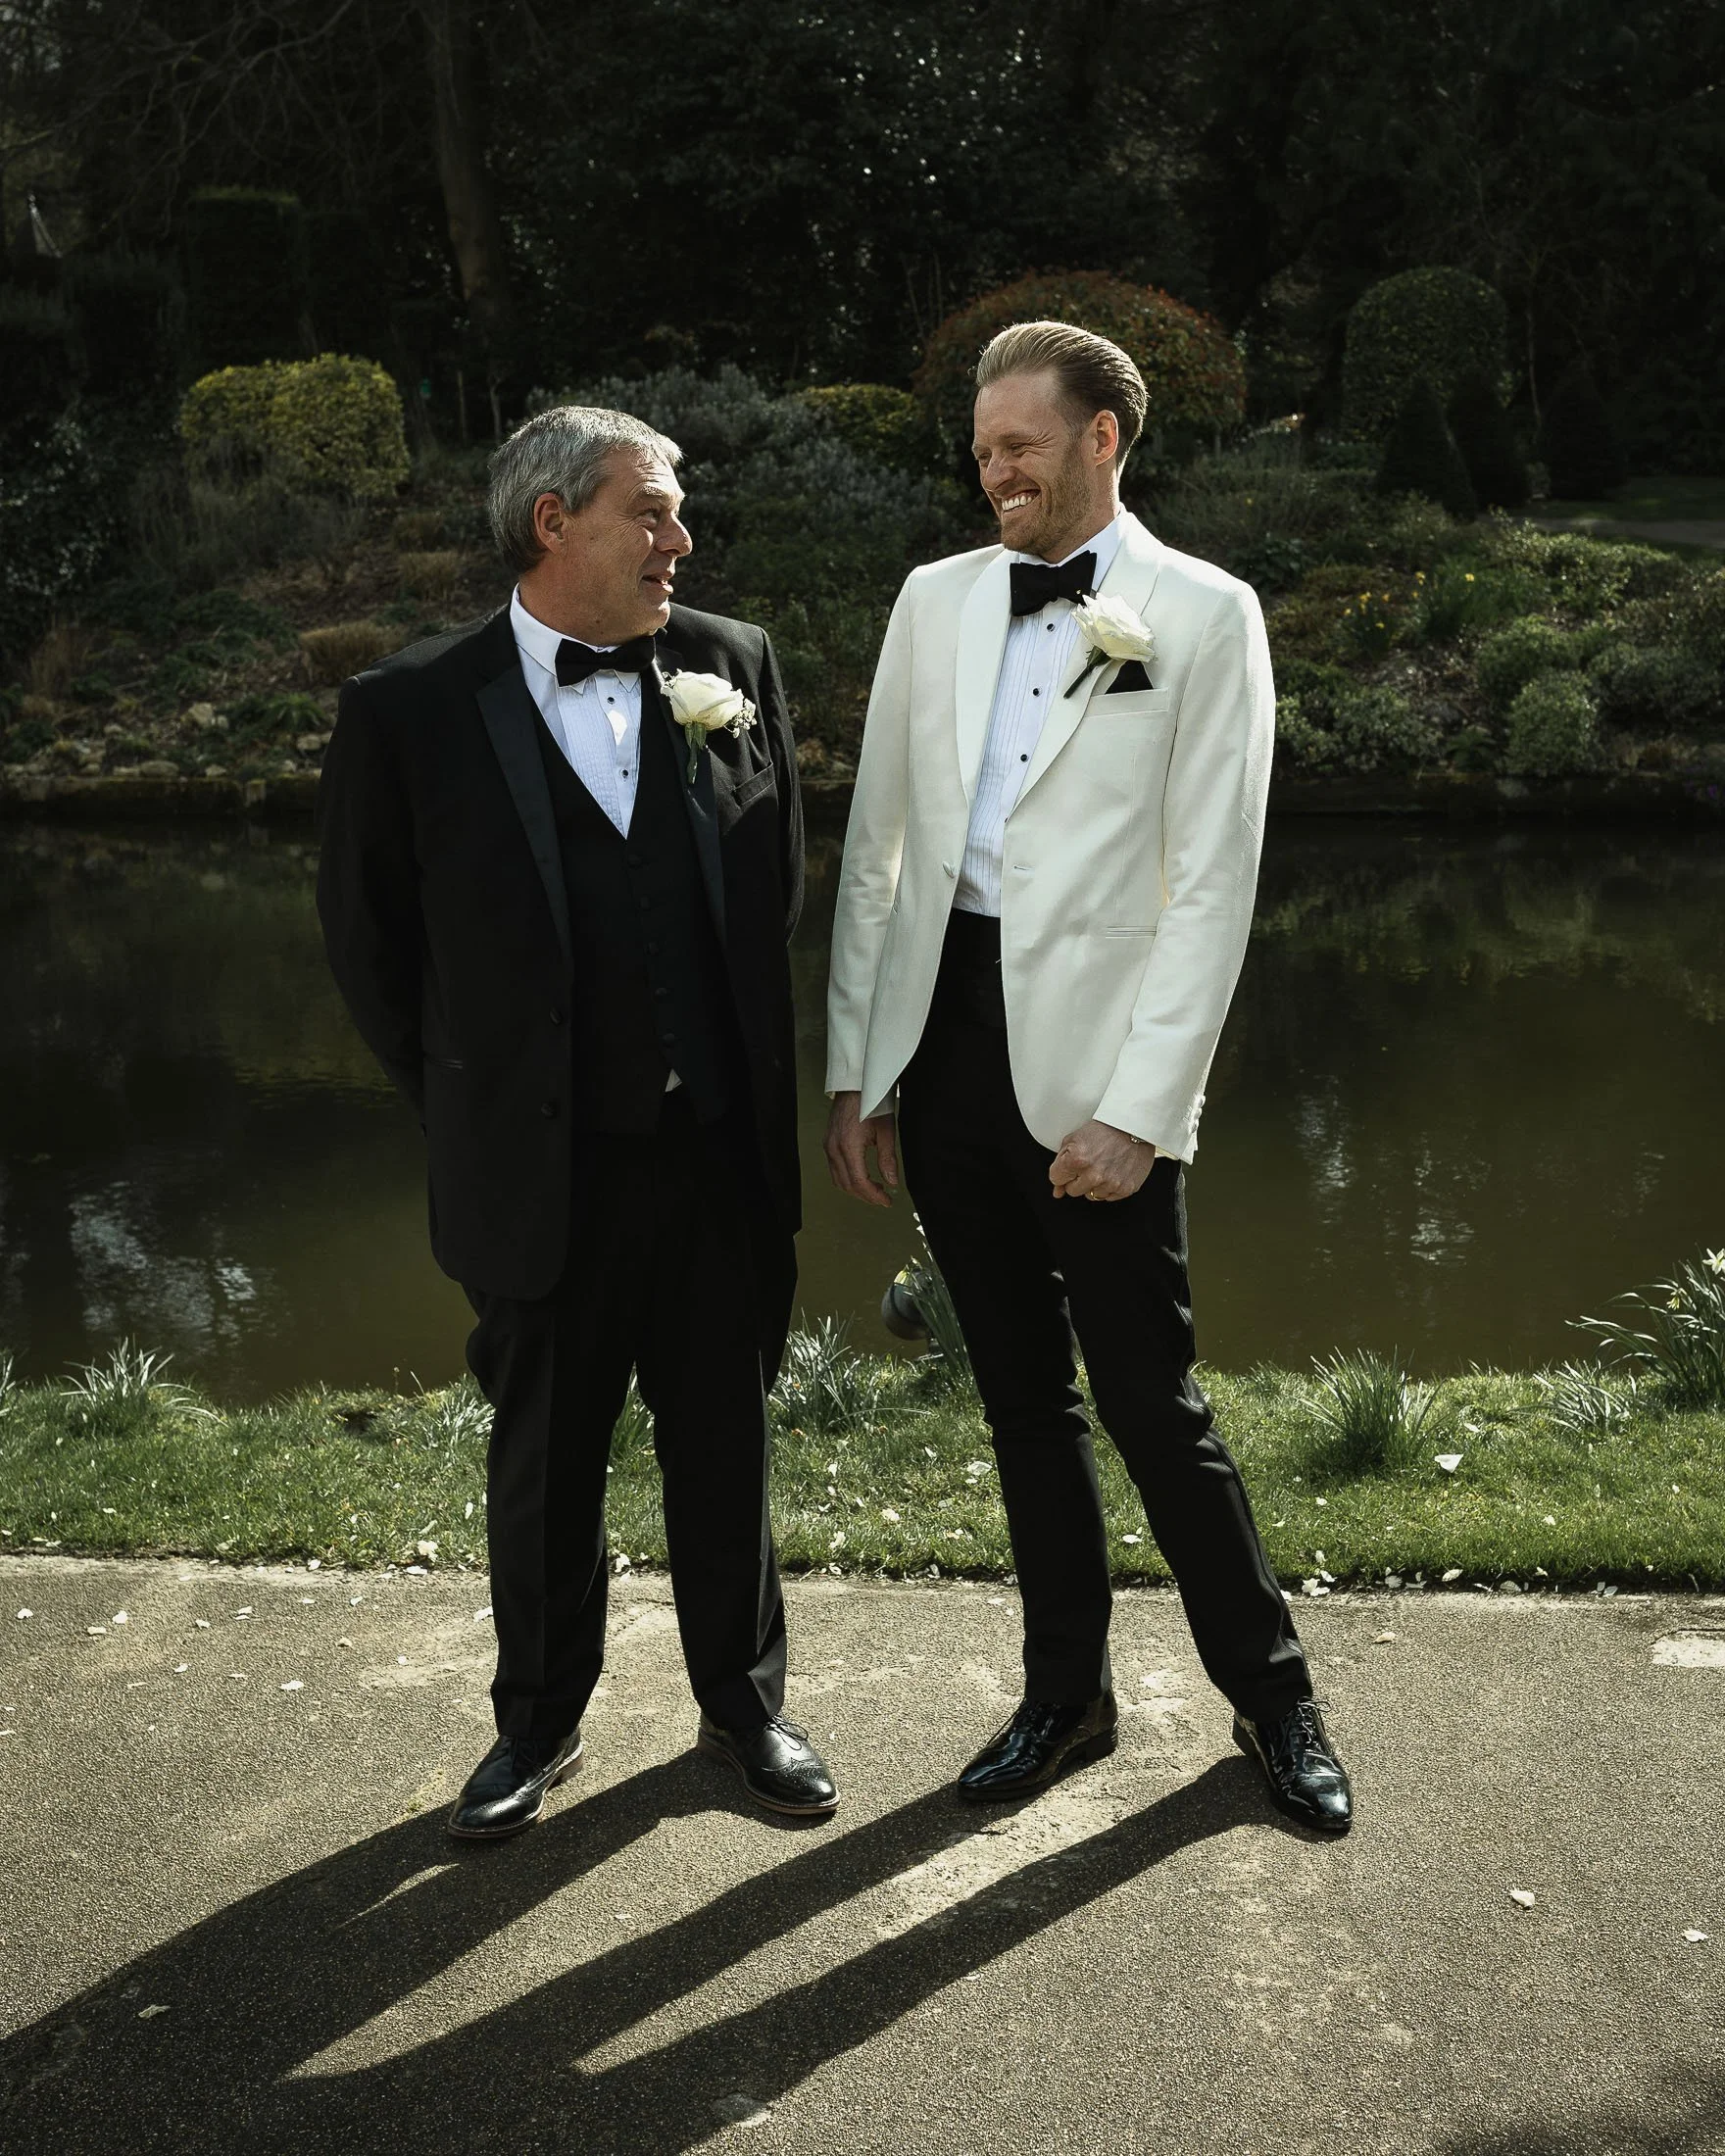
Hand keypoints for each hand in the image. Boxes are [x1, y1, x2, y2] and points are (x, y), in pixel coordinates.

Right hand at [825, 1091, 899, 1208]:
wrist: (856, 1086)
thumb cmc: (872, 1103)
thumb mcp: (887, 1132)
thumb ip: (888, 1160)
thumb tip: (892, 1181)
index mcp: (849, 1146)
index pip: (860, 1182)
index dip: (874, 1196)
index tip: (886, 1200)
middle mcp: (834, 1148)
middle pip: (847, 1185)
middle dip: (866, 1196)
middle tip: (883, 1198)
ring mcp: (829, 1146)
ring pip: (838, 1180)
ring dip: (856, 1189)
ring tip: (875, 1188)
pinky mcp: (828, 1143)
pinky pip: (834, 1169)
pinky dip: (847, 1178)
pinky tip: (862, 1176)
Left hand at [1050, 1119, 1154, 1202]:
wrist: (1134, 1126)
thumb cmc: (1106, 1129)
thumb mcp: (1074, 1139)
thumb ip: (1060, 1166)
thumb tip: (1057, 1191)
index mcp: (1076, 1160)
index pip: (1056, 1178)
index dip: (1063, 1171)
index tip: (1071, 1165)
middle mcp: (1093, 1175)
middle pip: (1072, 1191)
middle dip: (1077, 1179)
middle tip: (1089, 1164)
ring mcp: (1110, 1183)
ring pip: (1091, 1196)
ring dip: (1094, 1184)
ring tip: (1103, 1165)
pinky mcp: (1125, 1188)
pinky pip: (1109, 1197)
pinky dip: (1110, 1187)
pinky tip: (1114, 1171)